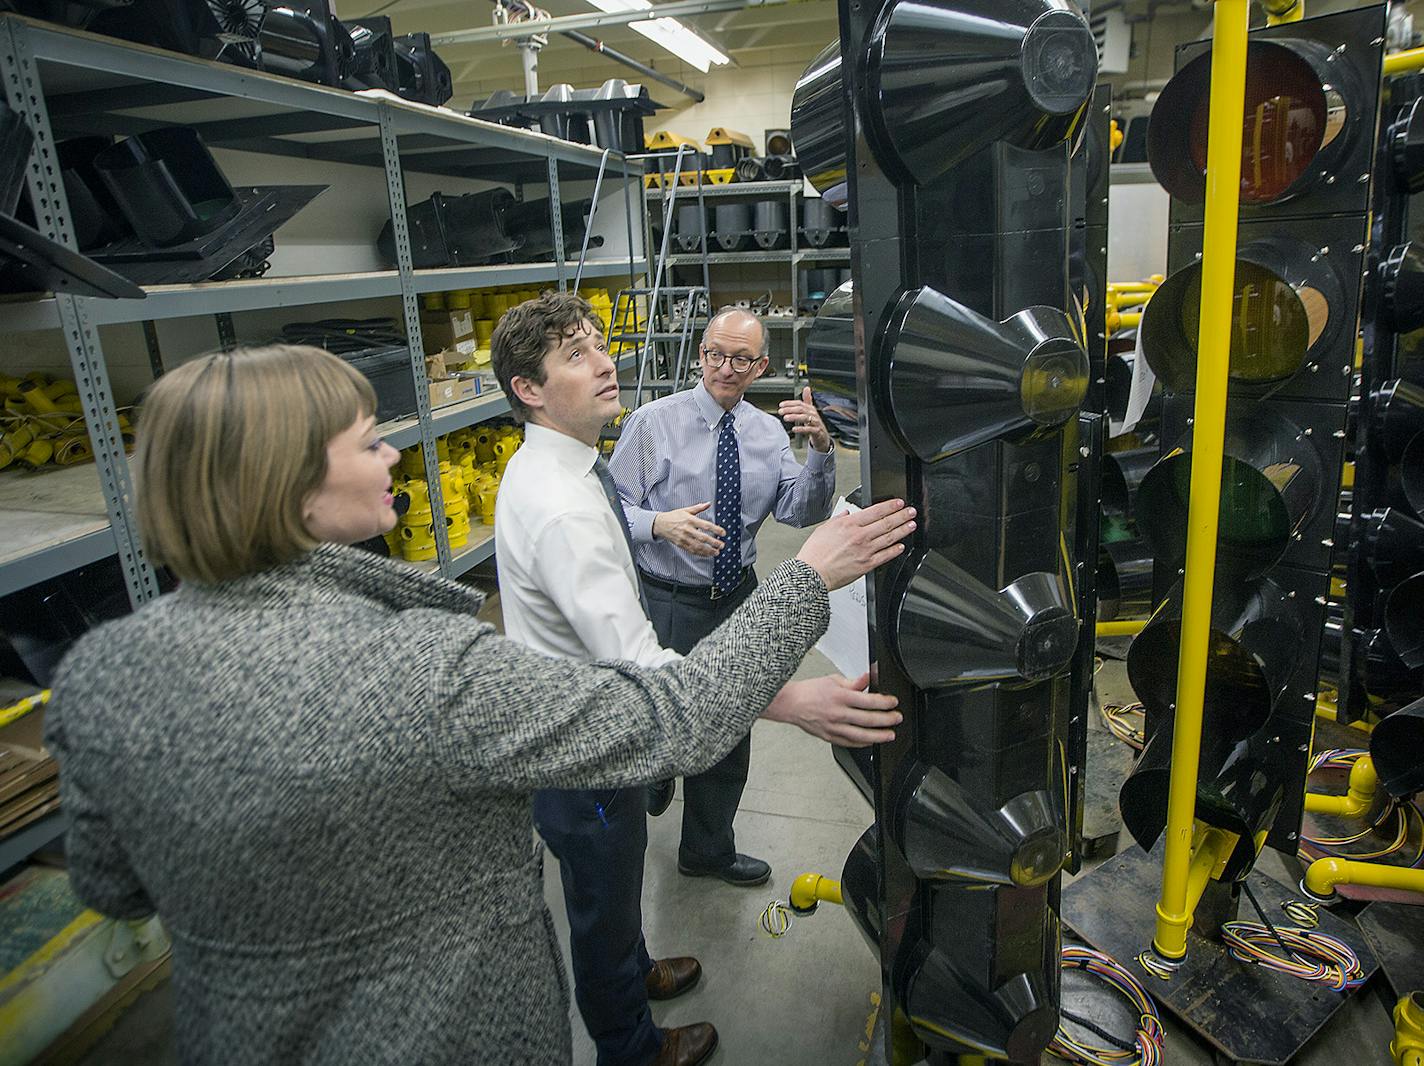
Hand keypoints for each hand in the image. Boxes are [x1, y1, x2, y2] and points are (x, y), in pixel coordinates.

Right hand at [652, 502, 724, 557]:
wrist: (660, 524)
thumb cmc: (673, 516)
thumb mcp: (686, 510)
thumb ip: (698, 508)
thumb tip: (708, 503)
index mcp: (690, 520)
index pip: (706, 525)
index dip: (716, 529)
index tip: (723, 533)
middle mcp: (687, 530)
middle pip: (703, 537)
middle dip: (714, 542)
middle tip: (722, 545)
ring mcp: (684, 538)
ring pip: (698, 546)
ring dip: (708, 550)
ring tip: (716, 552)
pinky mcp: (681, 544)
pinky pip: (692, 550)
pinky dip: (700, 553)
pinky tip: (707, 554)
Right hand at [762, 673, 899, 746]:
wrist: (790, 704)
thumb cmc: (810, 691)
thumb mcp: (833, 680)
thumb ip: (854, 682)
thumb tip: (869, 678)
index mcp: (839, 696)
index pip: (868, 700)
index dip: (884, 702)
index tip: (893, 702)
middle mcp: (837, 713)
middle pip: (868, 719)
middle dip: (887, 719)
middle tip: (897, 718)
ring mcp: (833, 727)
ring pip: (860, 735)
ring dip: (878, 736)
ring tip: (890, 735)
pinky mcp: (829, 737)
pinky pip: (849, 743)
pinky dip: (862, 744)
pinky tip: (871, 741)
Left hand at [779, 387, 830, 451]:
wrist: (823, 436)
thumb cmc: (815, 423)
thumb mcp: (810, 411)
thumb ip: (807, 400)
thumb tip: (806, 388)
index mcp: (810, 408)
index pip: (800, 403)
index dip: (790, 403)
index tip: (781, 405)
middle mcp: (813, 414)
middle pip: (801, 409)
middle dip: (790, 409)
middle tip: (781, 411)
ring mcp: (816, 422)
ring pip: (805, 418)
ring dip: (794, 417)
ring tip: (786, 418)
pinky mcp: (817, 431)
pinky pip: (809, 429)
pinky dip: (801, 429)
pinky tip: (794, 429)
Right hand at [796, 497, 914, 589]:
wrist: (812, 573)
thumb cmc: (815, 553)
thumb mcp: (824, 528)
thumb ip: (838, 519)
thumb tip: (846, 513)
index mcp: (849, 525)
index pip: (875, 511)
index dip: (890, 506)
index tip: (899, 503)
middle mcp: (859, 536)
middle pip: (886, 523)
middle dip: (902, 516)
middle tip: (911, 512)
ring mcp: (865, 551)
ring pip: (889, 538)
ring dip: (903, 530)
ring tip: (911, 525)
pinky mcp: (867, 565)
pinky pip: (885, 556)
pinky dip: (895, 550)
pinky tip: (901, 546)